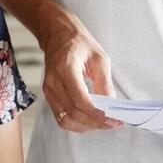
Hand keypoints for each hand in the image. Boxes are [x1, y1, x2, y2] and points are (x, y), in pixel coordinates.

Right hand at [37, 5, 121, 133]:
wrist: (58, 36)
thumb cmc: (80, 44)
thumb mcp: (99, 58)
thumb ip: (105, 83)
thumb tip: (111, 106)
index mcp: (66, 68)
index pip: (80, 100)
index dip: (97, 114)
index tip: (113, 120)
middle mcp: (53, 82)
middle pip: (73, 113)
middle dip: (95, 122)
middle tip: (113, 123)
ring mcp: (48, 90)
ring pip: (65, 119)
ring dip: (86, 126)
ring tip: (102, 123)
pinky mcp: (49, 95)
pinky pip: (61, 117)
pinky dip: (76, 124)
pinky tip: (89, 120)